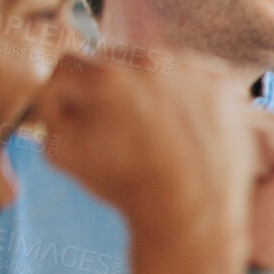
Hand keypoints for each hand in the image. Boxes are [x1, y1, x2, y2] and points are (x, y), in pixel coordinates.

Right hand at [34, 53, 255, 257]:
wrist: (193, 211)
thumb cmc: (125, 185)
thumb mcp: (60, 153)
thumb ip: (50, 112)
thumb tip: (59, 94)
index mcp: (104, 77)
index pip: (69, 68)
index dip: (66, 96)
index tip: (78, 119)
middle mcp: (150, 63)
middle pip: (115, 62)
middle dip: (110, 91)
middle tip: (119, 127)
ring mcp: (192, 71)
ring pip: (158, 67)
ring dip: (151, 89)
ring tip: (156, 131)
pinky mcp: (224, 85)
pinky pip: (199, 78)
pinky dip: (190, 95)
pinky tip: (184, 124)